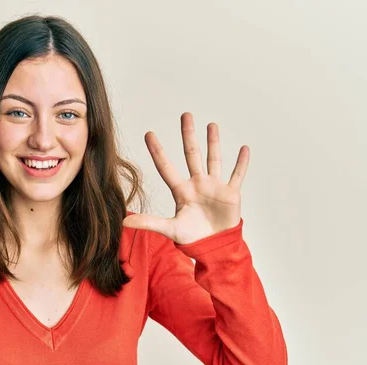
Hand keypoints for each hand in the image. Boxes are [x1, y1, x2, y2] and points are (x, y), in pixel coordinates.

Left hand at [122, 112, 248, 244]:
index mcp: (181, 191)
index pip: (166, 166)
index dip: (157, 151)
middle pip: (192, 154)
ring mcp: (214, 187)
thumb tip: (123, 221)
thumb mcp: (169, 229)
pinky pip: (237, 175)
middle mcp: (197, 184)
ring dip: (213, 142)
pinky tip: (244, 149)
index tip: (148, 133)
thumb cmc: (191, 237)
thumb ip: (148, 222)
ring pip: (214, 159)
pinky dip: (241, 163)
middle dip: (188, 135)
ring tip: (211, 125)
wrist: (214, 247)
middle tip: (185, 115)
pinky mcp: (230, 193)